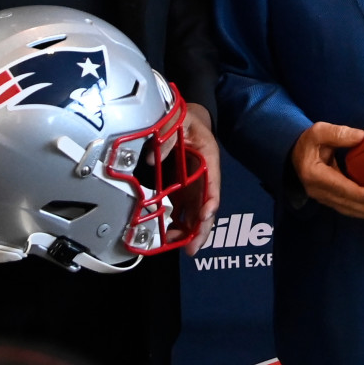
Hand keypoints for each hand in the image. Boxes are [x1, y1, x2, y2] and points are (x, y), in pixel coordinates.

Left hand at [172, 103, 220, 254]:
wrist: (185, 117)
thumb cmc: (185, 117)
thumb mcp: (178, 119)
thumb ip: (166, 136)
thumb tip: (150, 159)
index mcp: (209, 158)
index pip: (213, 183)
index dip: (210, 201)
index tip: (205, 216)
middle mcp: (204, 176)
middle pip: (206, 206)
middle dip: (201, 228)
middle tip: (192, 248)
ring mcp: (194, 185)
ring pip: (196, 213)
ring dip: (190, 231)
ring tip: (179, 247)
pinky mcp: (183, 189)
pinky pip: (183, 210)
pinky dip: (179, 225)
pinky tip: (170, 237)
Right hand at [291, 122, 363, 219]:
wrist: (295, 155)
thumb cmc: (309, 142)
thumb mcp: (319, 131)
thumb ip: (338, 133)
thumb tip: (361, 136)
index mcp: (314, 174)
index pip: (338, 187)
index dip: (357, 194)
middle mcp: (317, 190)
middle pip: (345, 203)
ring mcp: (322, 198)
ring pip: (346, 209)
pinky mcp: (328, 200)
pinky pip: (346, 208)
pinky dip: (361, 212)